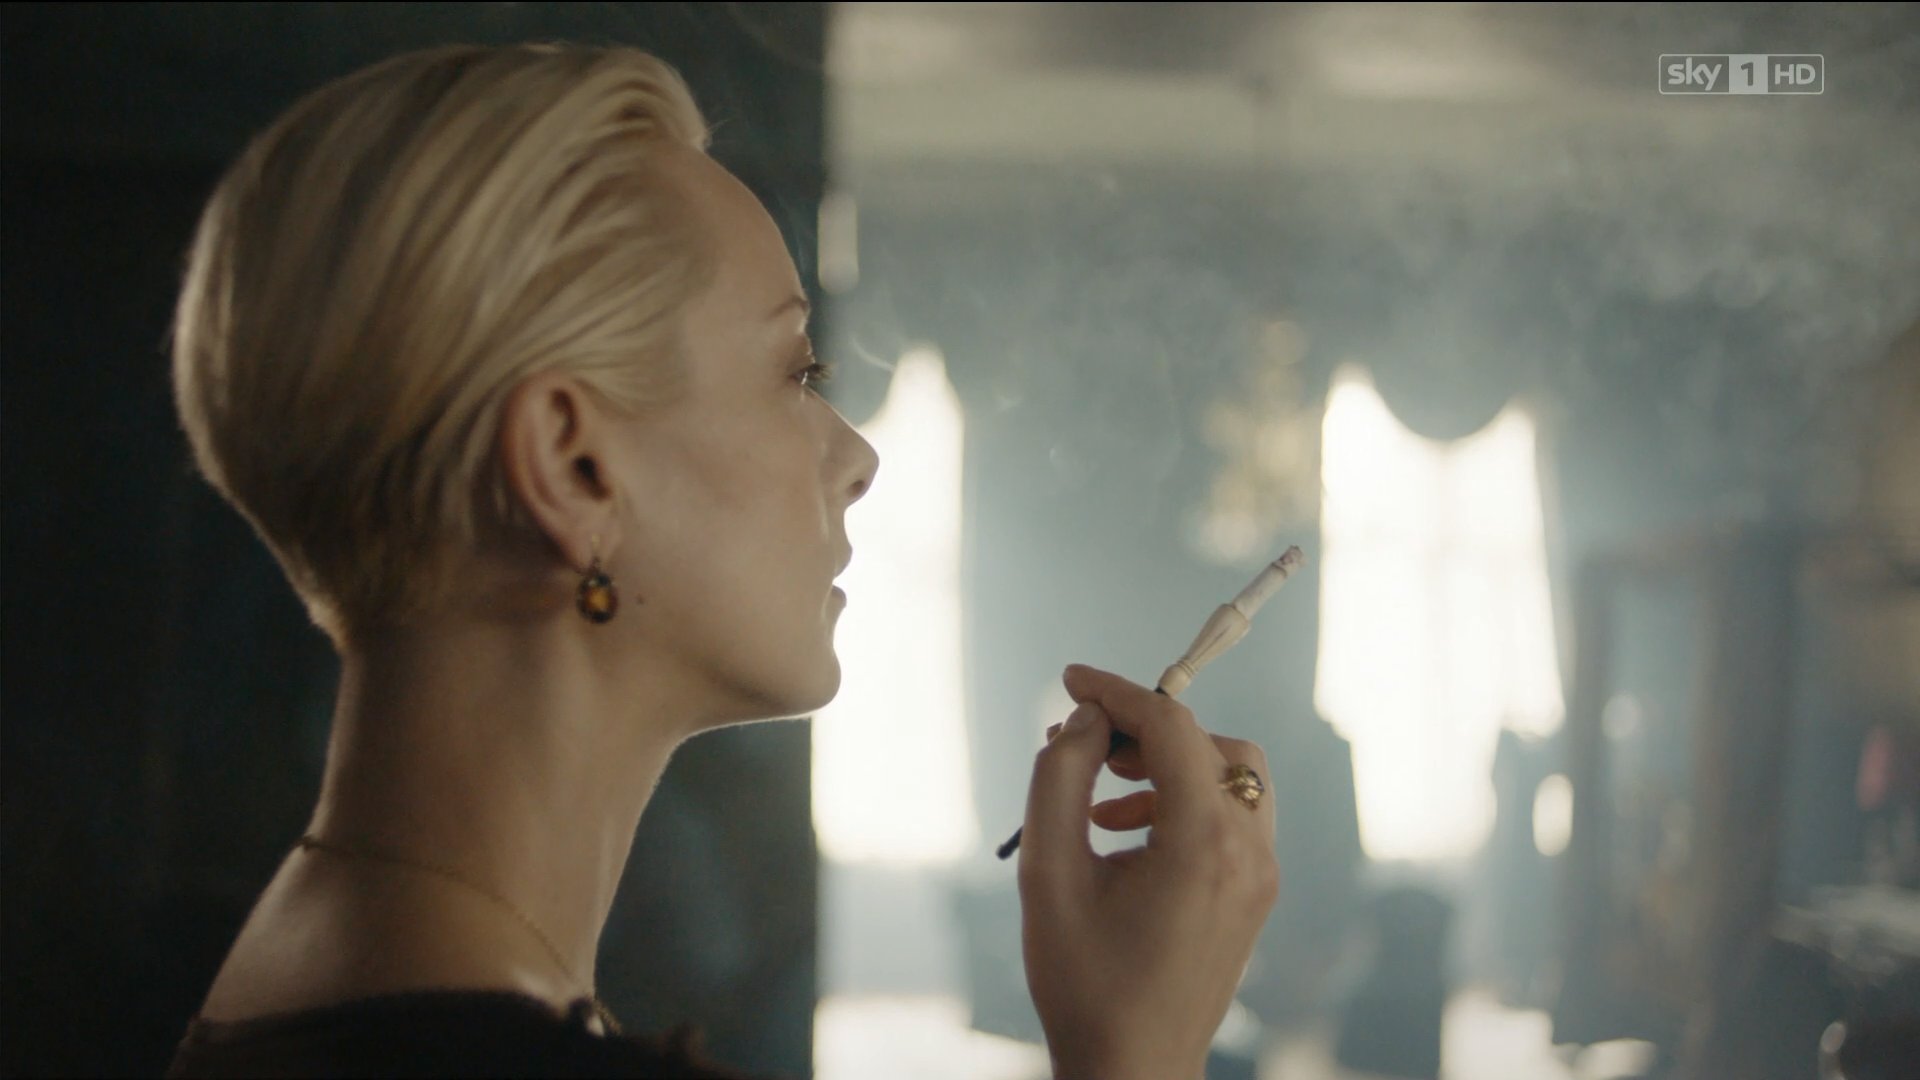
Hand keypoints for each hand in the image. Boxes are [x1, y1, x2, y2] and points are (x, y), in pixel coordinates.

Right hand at [1018, 664, 1279, 1079]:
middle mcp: (1250, 852)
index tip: (1071, 680)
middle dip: (1149, 730)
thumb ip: (1059, 779)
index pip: (1172, 727)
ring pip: (1231, 776)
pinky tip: (1126, 836)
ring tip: (1101, 802)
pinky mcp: (1257, 894)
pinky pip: (1232, 817)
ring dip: (1168, 767)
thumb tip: (1085, 722)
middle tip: (1088, 742)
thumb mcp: (1048, 873)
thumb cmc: (1085, 982)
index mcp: (1204, 843)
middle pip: (1212, 743)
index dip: (1117, 692)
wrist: (1134, 1069)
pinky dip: (1185, 802)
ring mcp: (1261, 876)